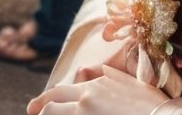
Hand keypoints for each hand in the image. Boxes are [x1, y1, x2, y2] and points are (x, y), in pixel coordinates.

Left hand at [27, 64, 181, 114]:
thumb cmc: (150, 103)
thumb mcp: (129, 82)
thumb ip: (107, 76)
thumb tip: (89, 71)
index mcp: (97, 84)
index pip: (62, 90)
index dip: (46, 100)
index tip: (36, 108)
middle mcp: (87, 96)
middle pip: (53, 102)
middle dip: (40, 109)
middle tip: (32, 113)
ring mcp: (86, 111)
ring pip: (54, 113)